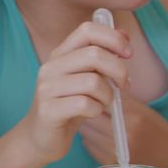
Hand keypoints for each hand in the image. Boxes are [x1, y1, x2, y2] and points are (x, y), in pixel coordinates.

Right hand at [21, 22, 130, 162]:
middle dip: (118, 70)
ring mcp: (46, 89)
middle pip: (94, 54)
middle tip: (123, 85)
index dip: (113, 38)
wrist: (41, 136)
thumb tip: (124, 36)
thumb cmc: (69, 105)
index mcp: (59, 55)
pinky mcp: (48, 110)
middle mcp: (50, 68)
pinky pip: (85, 105)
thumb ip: (102, 57)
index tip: (127, 54)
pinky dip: (97, 110)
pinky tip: (91, 113)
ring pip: (93, 82)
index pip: (87, 30)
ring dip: (108, 95)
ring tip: (104, 102)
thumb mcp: (87, 77)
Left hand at [80, 93, 167, 167]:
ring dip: (88, 126)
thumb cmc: (158, 132)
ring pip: (86, 131)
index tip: (95, 97)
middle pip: (90, 117)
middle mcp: (123, 135)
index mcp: (134, 118)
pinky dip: (90, 139)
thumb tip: (99, 85)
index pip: (102, 102)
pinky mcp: (108, 163)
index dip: (96, 98)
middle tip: (91, 110)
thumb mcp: (146, 112)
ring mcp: (115, 152)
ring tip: (97, 125)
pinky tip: (101, 138)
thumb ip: (122, 100)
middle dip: (88, 111)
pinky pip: (87, 144)